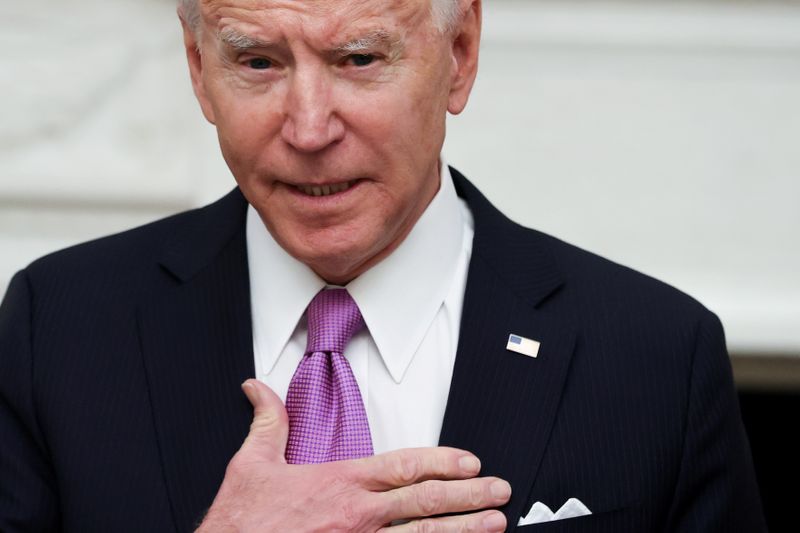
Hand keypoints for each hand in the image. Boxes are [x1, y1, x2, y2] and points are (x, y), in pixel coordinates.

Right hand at [197, 379, 510, 531]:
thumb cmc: (241, 521)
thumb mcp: (251, 463)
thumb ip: (268, 421)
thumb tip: (258, 387)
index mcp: (339, 483)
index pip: (402, 466)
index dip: (441, 462)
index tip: (470, 462)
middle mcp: (357, 516)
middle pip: (424, 503)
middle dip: (467, 496)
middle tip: (500, 492)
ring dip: (462, 531)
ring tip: (495, 525)